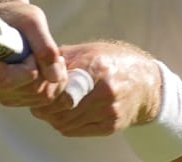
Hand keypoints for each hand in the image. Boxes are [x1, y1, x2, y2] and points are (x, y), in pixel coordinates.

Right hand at [0, 0, 68, 106]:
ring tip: (48, 56)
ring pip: (36, 97)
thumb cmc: (17, 16)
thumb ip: (45, 47)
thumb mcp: (33, 22)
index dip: (29, 69)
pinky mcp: (10, 96)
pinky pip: (38, 100)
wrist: (10, 19)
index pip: (6, 80)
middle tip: (49, 52)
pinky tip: (46, 66)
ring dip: (51, 78)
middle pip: (26, 91)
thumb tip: (54, 76)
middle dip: (46, 72)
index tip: (33, 53)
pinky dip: (50, 85)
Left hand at [29, 40, 161, 136]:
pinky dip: (64, 124)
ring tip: (50, 107)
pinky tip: (65, 114)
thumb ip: (64, 57)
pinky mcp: (111, 126)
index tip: (36, 89)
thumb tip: (35, 62)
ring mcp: (109, 110)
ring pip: (64, 122)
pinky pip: (75, 130)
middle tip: (37, 101)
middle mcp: (104, 90)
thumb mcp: (91, 50)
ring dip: (51, 117)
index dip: (43, 91)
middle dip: (43, 106)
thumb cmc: (114, 62)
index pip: (59, 87)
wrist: (146, 83)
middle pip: (59, 108)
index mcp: (97, 66)